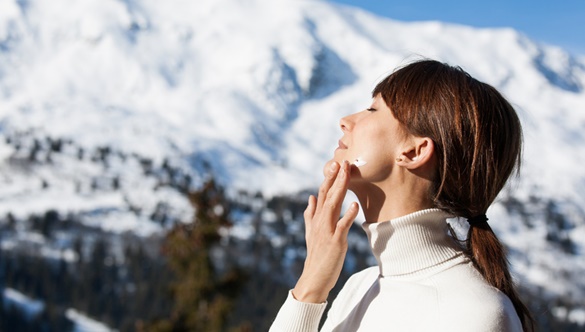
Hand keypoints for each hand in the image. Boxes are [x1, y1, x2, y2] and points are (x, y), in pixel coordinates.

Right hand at [292, 160, 358, 302]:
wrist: (314, 277)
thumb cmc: (316, 255)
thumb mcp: (311, 232)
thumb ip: (310, 214)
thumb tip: (310, 198)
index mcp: (316, 218)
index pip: (321, 194)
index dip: (329, 178)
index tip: (336, 164)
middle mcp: (320, 221)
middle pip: (327, 195)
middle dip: (335, 178)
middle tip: (343, 162)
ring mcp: (327, 231)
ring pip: (333, 206)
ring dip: (340, 189)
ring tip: (347, 175)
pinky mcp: (335, 242)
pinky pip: (342, 226)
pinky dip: (348, 215)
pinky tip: (354, 205)